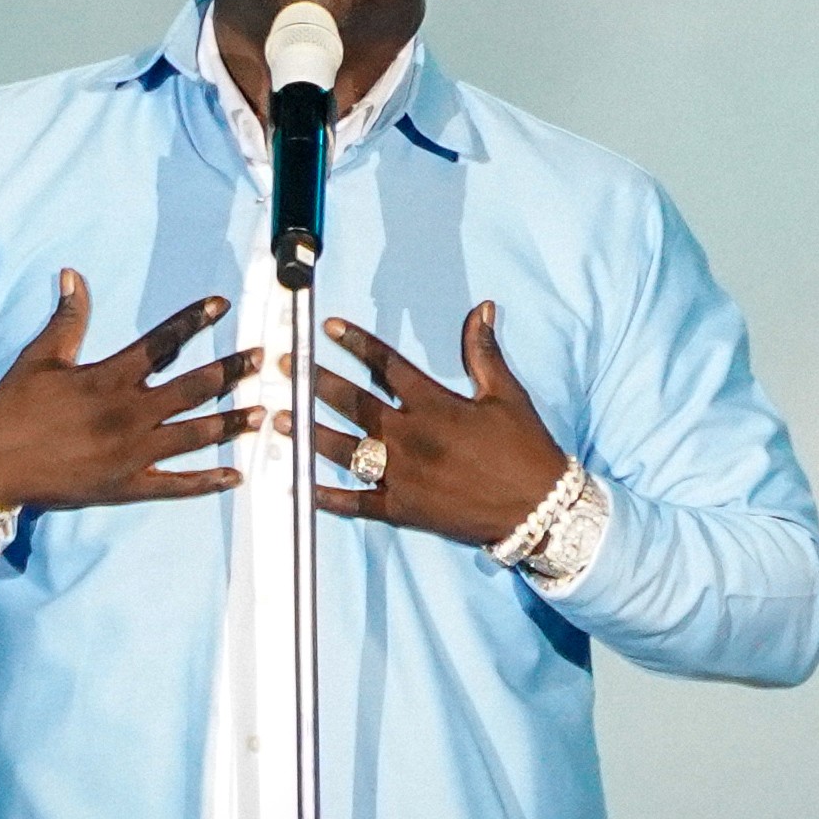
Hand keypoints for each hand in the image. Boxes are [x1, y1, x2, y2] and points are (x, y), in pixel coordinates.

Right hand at [0, 269, 263, 509]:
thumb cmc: (13, 407)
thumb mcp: (40, 357)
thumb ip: (67, 318)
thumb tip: (72, 275)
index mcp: (109, 378)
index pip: (162, 342)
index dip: (194, 320)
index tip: (221, 305)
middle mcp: (128, 413)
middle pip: (193, 387)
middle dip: (231, 370)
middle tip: (263, 358)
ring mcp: (132, 454)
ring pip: (194, 436)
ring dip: (231, 423)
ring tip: (262, 413)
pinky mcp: (127, 486)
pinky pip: (176, 486)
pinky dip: (208, 482)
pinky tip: (235, 475)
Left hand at [273, 302, 568, 547]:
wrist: (540, 510)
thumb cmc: (525, 449)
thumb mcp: (506, 394)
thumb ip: (483, 352)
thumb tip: (482, 309)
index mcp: (435, 405)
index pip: (386, 365)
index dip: (356, 343)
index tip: (328, 327)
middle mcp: (412, 437)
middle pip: (353, 404)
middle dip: (315, 382)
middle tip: (283, 367)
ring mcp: (403, 476)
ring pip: (344, 451)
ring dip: (307, 432)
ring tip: (278, 419)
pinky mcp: (403, 510)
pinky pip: (357, 503)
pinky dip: (327, 497)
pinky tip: (300, 486)